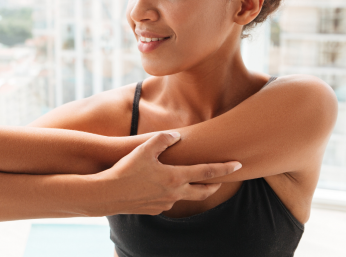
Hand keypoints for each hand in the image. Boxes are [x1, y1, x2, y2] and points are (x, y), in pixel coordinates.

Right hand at [94, 132, 240, 215]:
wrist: (107, 194)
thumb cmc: (126, 169)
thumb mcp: (145, 149)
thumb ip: (163, 139)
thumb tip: (176, 136)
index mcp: (175, 177)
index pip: (207, 172)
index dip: (224, 168)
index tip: (238, 165)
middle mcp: (174, 193)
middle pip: (203, 191)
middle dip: (214, 185)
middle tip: (221, 180)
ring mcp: (165, 204)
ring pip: (185, 197)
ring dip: (192, 189)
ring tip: (193, 181)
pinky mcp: (154, 210)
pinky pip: (168, 202)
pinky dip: (172, 194)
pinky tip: (164, 187)